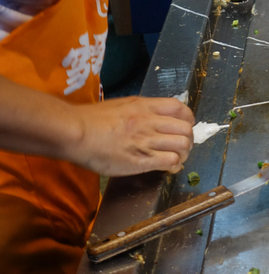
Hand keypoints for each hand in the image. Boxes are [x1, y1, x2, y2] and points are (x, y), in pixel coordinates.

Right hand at [67, 96, 194, 176]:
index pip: (181, 108)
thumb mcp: (123, 106)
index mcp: (146, 106)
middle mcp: (150, 122)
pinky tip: (169, 168)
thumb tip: (155, 117)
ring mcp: (146, 141)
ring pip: (183, 145)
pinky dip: (175, 166)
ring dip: (184, 154)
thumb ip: (142, 111)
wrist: (75, 132)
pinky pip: (170, 161)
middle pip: (186, 129)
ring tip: (176, 158)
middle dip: (188, 139)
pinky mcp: (141, 160)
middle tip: (181, 147)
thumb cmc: (92, 120)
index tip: (183, 127)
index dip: (187, 119)